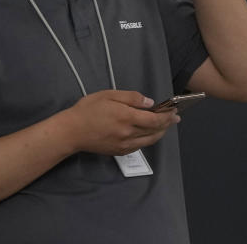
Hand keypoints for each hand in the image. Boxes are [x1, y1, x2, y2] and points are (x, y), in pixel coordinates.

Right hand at [60, 90, 179, 155]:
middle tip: (175, 118)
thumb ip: (131, 98)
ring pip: (150, 140)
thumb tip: (149, 102)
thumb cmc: (88, 110)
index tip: (174, 110)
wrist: (71, 132)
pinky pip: (139, 146)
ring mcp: (124, 144)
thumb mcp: (109, 95)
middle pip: (155, 130)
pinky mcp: (119, 151)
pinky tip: (149, 133)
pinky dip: (148, 139)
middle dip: (167, 124)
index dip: (167, 115)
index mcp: (126, 117)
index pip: (154, 119)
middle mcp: (128, 133)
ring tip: (166, 125)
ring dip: (160, 133)